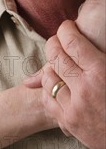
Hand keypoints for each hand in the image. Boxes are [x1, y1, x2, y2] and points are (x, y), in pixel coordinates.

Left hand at [24, 21, 105, 148]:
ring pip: (48, 76)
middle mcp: (85, 88)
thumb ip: (102, 56)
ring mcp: (74, 106)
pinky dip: (49, 88)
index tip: (68, 27)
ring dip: (51, 66)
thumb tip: (87, 43)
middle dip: (54, 43)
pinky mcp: (68, 122)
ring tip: (58, 63)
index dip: (66, 29)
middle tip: (58, 40)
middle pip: (55, 55)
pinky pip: (47, 98)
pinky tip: (57, 84)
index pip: (72, 42)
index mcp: (101, 72)